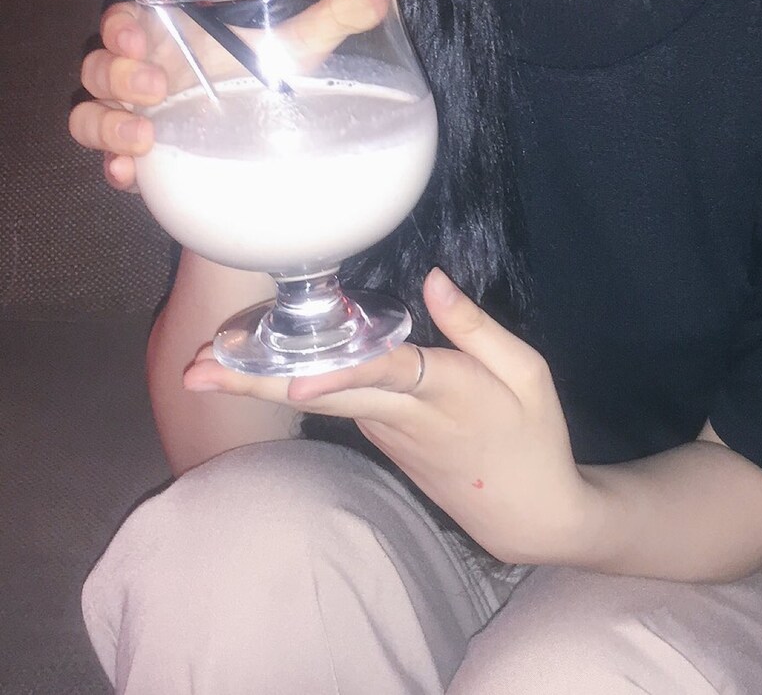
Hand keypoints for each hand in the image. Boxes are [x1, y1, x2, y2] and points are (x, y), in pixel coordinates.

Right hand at [68, 0, 388, 191]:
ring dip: (108, 123)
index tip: (140, 33)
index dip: (120, 23)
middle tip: (156, 88)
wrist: (266, 147)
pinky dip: (114, 168)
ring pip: (88, 113)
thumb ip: (333, 19)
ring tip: (145, 138)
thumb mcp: (299, 50)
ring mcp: (136, 117)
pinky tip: (132, 177)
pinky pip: (106, 162)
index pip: (125, 17)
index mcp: (172, 36)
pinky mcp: (140, 159)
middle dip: (116, 74)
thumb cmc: (270, 80)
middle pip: (98, 66)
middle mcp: (145, 73)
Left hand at [183, 268, 598, 564]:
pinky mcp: (381, 440)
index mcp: (444, 391)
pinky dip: (293, 384)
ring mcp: (384, 432)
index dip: (338, 372)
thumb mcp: (528, 372)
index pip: (382, 374)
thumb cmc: (534, 434)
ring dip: (261, 381)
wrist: (527, 513)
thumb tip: (432, 280)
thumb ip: (476, 326)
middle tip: (194, 372)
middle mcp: (400, 415)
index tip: (293, 374)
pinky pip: (335, 404)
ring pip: (319, 399)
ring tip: (203, 364)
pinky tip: (258, 366)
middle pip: (322, 393)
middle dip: (257, 381)